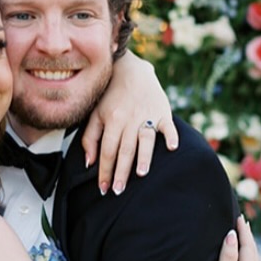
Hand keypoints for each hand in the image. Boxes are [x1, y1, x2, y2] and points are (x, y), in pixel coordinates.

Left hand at [80, 50, 177, 195]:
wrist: (129, 69)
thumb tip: (89, 162)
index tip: (103, 188)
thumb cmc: (109, 96)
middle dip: (121, 172)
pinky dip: (171, 136)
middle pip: (125, 149)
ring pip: (145, 139)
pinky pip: (168, 125)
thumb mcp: (94, 114)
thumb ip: (89, 138)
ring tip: (141, 174)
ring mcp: (147, 114)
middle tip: (119, 191)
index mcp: (111, 120)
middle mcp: (129, 119)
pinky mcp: (162, 111)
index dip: (104, 171)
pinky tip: (171, 148)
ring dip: (144, 157)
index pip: (107, 150)